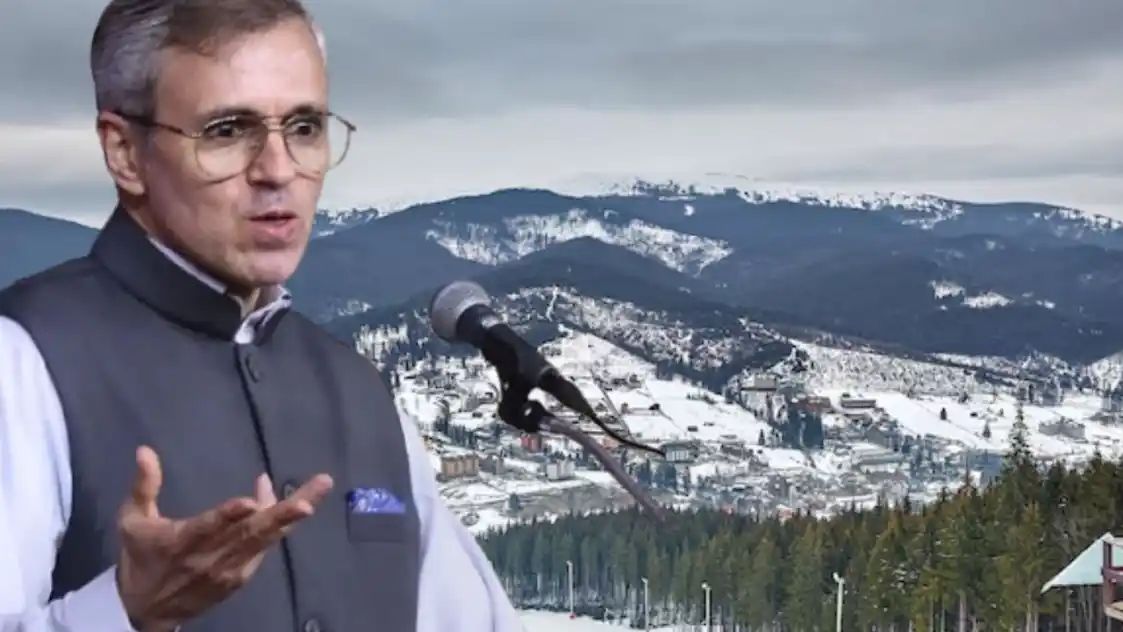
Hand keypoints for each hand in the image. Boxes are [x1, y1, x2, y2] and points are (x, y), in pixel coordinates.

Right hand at [115, 445, 332, 631]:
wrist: (146, 611)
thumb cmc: (140, 558)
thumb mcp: (132, 521)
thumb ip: (143, 486)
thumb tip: (145, 450)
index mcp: (180, 542)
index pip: (207, 527)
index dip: (228, 515)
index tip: (250, 502)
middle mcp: (209, 558)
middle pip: (249, 534)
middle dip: (281, 515)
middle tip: (308, 501)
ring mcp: (229, 569)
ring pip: (265, 540)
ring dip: (292, 516)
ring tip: (319, 489)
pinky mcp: (240, 577)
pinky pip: (265, 547)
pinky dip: (280, 525)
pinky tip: (294, 503)